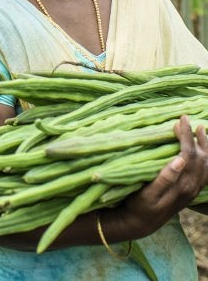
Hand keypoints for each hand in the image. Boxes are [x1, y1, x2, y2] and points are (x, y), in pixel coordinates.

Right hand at [117, 115, 207, 238]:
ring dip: (204, 146)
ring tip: (201, 129)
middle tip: (187, 119)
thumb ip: (165, 177)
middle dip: (195, 136)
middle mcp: (191, 187)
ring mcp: (193, 190)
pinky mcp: (191, 191)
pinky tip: (201, 151)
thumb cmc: (140, 205)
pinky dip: (206, 158)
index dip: (186, 135)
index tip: (180, 120)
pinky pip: (205, 172)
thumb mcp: (148, 193)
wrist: (142, 223)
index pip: (188, 153)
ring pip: (206, 164)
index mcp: (182, 184)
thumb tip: (179, 159)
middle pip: (199, 156)